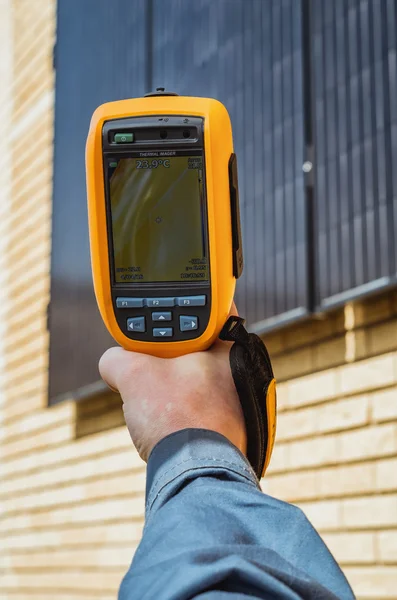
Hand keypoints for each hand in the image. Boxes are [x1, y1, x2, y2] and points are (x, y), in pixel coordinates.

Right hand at [99, 307, 245, 461]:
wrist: (196, 472)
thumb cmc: (178, 417)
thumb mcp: (133, 375)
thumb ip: (118, 359)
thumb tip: (111, 362)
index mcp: (230, 349)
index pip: (214, 312)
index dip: (189, 309)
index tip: (170, 316)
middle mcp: (244, 373)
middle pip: (203, 349)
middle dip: (176, 356)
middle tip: (154, 362)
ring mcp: (244, 402)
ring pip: (202, 382)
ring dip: (179, 388)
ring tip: (157, 399)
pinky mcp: (237, 429)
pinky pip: (205, 409)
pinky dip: (186, 411)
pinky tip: (169, 421)